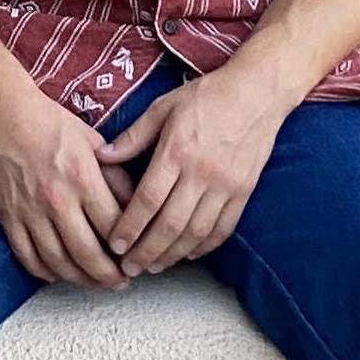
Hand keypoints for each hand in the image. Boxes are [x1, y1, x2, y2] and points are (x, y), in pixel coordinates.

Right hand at [0, 80, 136, 287]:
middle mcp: (57, 199)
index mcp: (83, 178)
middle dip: (109, 276)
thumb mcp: (93, 142)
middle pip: (88, 254)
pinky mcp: (7, 216)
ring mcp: (29, 211)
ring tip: (95, 282)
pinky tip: (58, 274)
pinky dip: (45, 272)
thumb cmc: (49, 123)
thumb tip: (136, 207)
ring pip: (58, 262)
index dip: (129, 250)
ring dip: (80, 279)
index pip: (114, 228)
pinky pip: (27, 256)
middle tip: (121, 282)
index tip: (137, 258)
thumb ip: (115, 176)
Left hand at [98, 65, 289, 276]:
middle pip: (170, 224)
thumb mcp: (163, 107)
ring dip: (172, 255)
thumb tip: (102, 159)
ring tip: (153, 267)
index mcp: (177, 151)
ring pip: (196, 232)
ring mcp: (226, 185)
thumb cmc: (207, 96)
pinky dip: (204, 246)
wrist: (258, 91)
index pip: (148, 200)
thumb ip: (133, 137)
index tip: (115, 245)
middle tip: (129, 268)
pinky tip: (187, 254)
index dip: (130, 227)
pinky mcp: (244, 191)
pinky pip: (223, 228)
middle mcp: (201, 172)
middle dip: (146, 251)